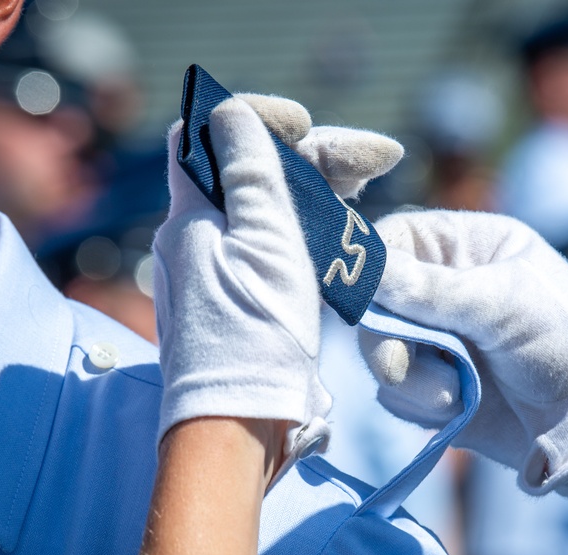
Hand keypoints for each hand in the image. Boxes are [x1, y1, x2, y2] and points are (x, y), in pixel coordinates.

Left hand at [153, 94, 401, 458]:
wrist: (241, 427)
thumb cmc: (253, 334)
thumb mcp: (262, 241)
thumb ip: (250, 173)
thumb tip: (229, 113)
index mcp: (192, 217)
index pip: (202, 135)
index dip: (253, 117)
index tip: (302, 124)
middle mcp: (201, 240)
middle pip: (252, 173)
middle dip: (312, 155)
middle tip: (375, 159)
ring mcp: (224, 274)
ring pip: (271, 212)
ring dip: (319, 191)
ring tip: (369, 183)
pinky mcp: (248, 305)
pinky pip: (277, 251)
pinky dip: (312, 232)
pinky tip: (347, 231)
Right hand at [360, 209, 567, 509]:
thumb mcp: (504, 305)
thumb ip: (432, 291)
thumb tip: (363, 271)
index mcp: (469, 247)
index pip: (394, 241)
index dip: (372, 270)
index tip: (365, 301)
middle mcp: (447, 290)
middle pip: (375, 303)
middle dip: (388, 339)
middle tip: (401, 366)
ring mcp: (439, 342)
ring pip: (379, 353)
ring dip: (410, 379)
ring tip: (456, 395)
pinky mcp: (435, 390)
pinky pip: (395, 395)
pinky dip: (419, 406)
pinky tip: (459, 410)